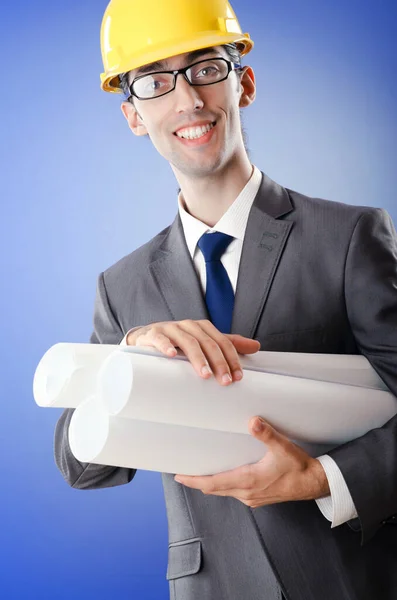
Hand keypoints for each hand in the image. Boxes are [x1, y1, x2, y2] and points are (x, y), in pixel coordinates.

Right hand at [127, 319, 259, 385]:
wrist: (145, 337)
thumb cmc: (178, 342)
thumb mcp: (204, 341)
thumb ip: (229, 344)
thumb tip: (257, 346)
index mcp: (203, 328)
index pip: (223, 342)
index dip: (232, 359)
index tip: (238, 378)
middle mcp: (189, 326)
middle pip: (208, 342)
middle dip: (219, 362)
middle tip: (225, 382)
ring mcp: (170, 329)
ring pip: (187, 341)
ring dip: (198, 358)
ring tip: (205, 375)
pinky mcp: (153, 334)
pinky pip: (160, 338)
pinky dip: (166, 346)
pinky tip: (171, 355)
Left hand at [174, 417, 329, 505]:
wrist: (314, 483)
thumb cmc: (298, 467)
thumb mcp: (283, 447)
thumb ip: (267, 434)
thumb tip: (253, 421)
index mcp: (248, 480)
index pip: (214, 483)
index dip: (194, 480)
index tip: (179, 476)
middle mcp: (247, 493)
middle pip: (214, 489)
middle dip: (196, 482)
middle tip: (181, 475)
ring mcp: (252, 498)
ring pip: (223, 493)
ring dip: (209, 485)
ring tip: (197, 475)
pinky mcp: (257, 498)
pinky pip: (233, 494)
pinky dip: (222, 486)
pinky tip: (222, 477)